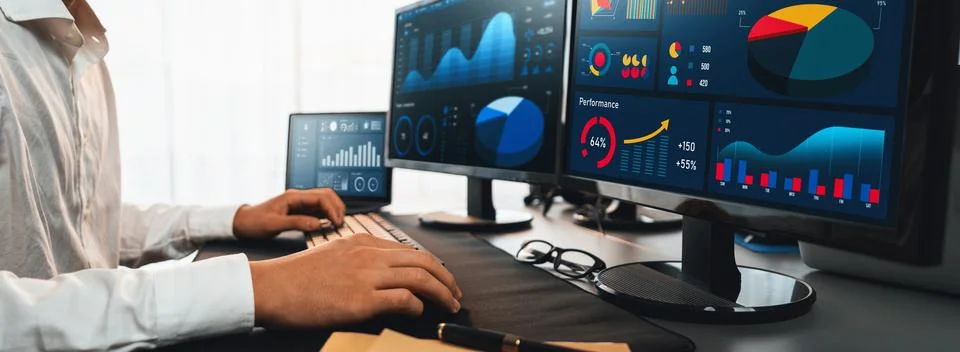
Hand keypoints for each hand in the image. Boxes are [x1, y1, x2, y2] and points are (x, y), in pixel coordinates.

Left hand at [232, 189, 346, 239]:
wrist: (242, 222)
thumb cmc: (254, 222)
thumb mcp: (274, 225)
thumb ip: (296, 223)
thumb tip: (318, 224)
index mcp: (293, 196)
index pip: (320, 197)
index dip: (332, 209)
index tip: (336, 222)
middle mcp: (298, 197)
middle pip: (326, 195)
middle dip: (337, 207)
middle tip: (341, 223)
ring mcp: (299, 203)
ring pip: (323, 201)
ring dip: (333, 210)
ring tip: (337, 224)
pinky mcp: (299, 210)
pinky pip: (317, 209)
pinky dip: (326, 215)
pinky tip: (328, 224)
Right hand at [248, 234, 462, 328]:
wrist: (270, 288)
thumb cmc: (296, 278)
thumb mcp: (333, 257)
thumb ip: (360, 262)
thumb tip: (383, 279)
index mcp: (362, 242)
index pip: (409, 251)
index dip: (432, 266)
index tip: (442, 279)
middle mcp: (368, 254)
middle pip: (423, 262)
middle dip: (446, 279)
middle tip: (456, 294)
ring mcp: (366, 276)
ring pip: (420, 278)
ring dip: (442, 293)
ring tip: (450, 305)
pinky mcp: (362, 299)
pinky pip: (404, 299)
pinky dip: (418, 306)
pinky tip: (419, 312)